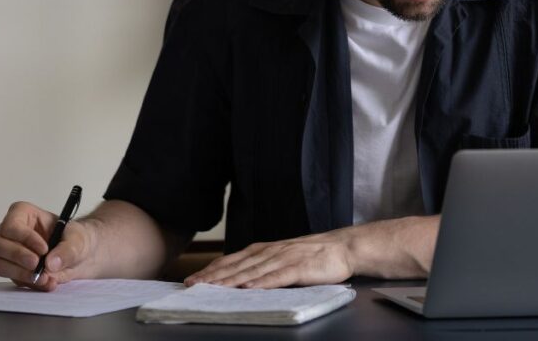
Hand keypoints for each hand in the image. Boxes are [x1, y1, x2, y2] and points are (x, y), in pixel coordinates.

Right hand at [0, 201, 94, 290]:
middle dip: (16, 256)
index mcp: (23, 214)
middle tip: (36, 264)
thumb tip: (50, 264)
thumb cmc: (77, 238)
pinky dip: (29, 283)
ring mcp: (8, 254)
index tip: (44, 249)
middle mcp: (10, 233)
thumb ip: (67, 250)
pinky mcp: (13, 271)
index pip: (11, 225)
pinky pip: (12, 280)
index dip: (24, 237)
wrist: (82, 257)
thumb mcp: (78, 239)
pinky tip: (47, 282)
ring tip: (45, 277)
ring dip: (20, 273)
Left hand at [184, 231, 353, 288]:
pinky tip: (250, 288)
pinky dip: (263, 282)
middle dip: (214, 276)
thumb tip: (241, 278)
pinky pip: (279, 276)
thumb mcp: (284, 255)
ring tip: (214, 288)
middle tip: (193, 285)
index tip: (194, 278)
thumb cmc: (314, 254)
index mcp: (267, 249)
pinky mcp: (300, 268)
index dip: (213, 269)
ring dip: (232, 280)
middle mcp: (272, 251)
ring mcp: (286, 259)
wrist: (344, 247)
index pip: (234, 259)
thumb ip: (264, 264)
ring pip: (254, 271)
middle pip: (238, 265)